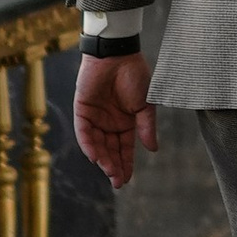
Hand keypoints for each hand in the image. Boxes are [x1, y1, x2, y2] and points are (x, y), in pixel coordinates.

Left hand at [73, 51, 157, 186]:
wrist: (118, 54)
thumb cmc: (135, 75)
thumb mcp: (145, 105)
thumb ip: (146, 127)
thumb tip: (153, 149)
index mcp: (126, 122)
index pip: (125, 149)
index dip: (125, 164)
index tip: (126, 180)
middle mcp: (109, 123)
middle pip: (110, 150)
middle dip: (114, 166)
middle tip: (117, 181)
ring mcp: (95, 117)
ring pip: (97, 144)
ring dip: (102, 158)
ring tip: (109, 171)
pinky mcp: (82, 109)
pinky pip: (84, 132)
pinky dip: (89, 144)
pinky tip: (95, 156)